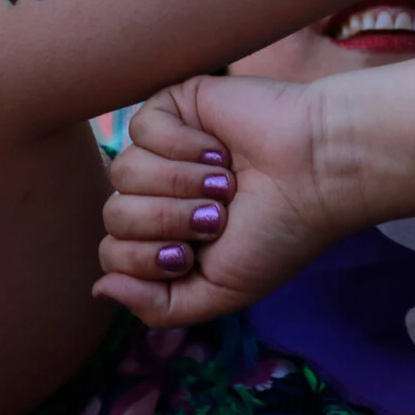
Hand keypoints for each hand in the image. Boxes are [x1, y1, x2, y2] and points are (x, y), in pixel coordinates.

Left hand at [93, 76, 343, 328]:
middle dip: (168, 220)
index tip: (195, 252)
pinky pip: (141, 128)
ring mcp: (164, 148)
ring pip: (124, 172)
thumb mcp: (221, 292)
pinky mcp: (175, 106)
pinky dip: (183, 146)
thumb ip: (159, 307)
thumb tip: (99, 289)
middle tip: (217, 215)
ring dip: (180, 184)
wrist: (316, 174)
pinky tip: (219, 149)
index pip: (112, 254)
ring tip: (225, 181)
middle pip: (114, 214)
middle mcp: (160, 192)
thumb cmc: (279, 232)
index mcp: (167, 235)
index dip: (147, 259)